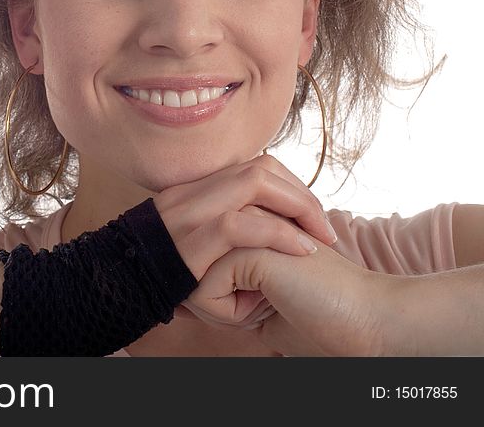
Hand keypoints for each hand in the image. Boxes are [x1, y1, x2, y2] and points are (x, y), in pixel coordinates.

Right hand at [153, 154, 335, 283]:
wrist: (112, 286)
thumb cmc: (154, 272)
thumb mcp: (183, 238)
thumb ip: (213, 225)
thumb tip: (254, 229)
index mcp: (193, 189)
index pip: (253, 165)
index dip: (289, 185)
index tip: (309, 214)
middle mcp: (191, 192)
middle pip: (261, 168)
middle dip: (302, 194)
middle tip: (325, 228)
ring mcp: (189, 212)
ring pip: (254, 183)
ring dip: (298, 208)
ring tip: (320, 239)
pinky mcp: (190, 240)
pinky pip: (241, 225)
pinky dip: (278, 234)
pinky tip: (300, 252)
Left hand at [188, 237, 393, 355]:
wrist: (363, 321)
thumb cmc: (314, 316)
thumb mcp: (253, 304)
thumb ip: (217, 291)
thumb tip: (172, 301)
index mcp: (243, 224)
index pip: (193, 271)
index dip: (218, 301)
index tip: (265, 302)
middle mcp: (239, 216)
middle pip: (187, 274)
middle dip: (215, 303)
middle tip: (266, 303)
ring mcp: (242, 223)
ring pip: (190, 282)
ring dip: (222, 307)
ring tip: (267, 303)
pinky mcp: (246, 241)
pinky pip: (201, 292)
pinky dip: (228, 314)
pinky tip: (268, 305)